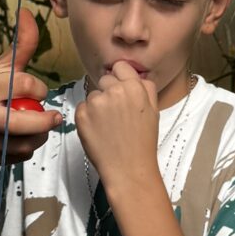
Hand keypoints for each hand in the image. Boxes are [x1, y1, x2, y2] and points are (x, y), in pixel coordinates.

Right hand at [0, 9, 57, 166]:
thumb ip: (19, 45)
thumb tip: (27, 12)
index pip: (23, 85)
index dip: (38, 88)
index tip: (37, 90)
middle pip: (20, 123)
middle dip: (45, 121)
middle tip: (54, 117)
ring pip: (22, 143)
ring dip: (39, 136)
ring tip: (41, 127)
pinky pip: (17, 156)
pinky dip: (26, 148)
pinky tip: (24, 138)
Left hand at [73, 59, 160, 197]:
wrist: (129, 169)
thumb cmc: (142, 143)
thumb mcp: (153, 111)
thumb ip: (145, 88)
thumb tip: (135, 75)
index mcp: (135, 87)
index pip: (120, 66)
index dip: (119, 78)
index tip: (119, 90)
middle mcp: (114, 90)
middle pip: (104, 79)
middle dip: (108, 92)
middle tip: (115, 113)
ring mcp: (96, 102)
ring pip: (93, 95)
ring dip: (97, 106)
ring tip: (108, 126)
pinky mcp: (81, 114)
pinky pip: (82, 108)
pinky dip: (87, 118)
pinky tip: (98, 131)